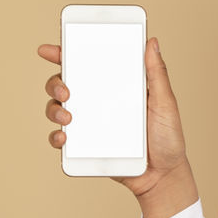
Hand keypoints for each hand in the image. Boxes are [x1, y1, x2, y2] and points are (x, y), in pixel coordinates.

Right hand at [39, 37, 198, 217]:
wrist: (163, 176)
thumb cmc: (168, 138)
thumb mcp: (165, 103)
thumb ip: (157, 74)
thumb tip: (151, 42)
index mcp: (116, 87)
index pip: (87, 65)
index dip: (65, 54)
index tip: (50, 49)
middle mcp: (98, 102)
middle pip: (64, 84)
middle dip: (55, 82)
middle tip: (65, 89)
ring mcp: (90, 124)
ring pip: (57, 109)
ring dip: (53, 108)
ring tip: (67, 116)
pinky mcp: (85, 146)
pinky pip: (62, 139)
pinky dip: (56, 137)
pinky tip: (64, 138)